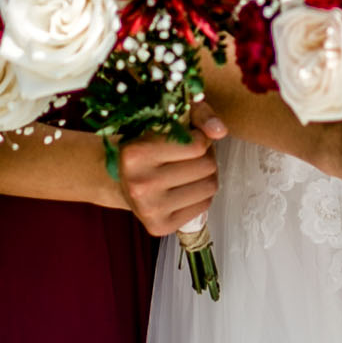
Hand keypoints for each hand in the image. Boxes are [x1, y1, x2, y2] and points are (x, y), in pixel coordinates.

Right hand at [118, 106, 226, 236]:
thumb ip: (199, 115)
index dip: (200, 137)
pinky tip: (186, 186)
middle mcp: (140, 184)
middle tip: (192, 154)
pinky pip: (204, 205)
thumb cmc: (149, 143)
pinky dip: (201, 193)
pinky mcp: (159, 227)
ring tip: (191, 169)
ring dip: (206, 175)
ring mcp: (149, 209)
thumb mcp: (169, 118)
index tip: (190, 136)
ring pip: (210, 186)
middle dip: (205, 156)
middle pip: (206, 166)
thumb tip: (220, 131)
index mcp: (136, 153)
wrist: (121, 179)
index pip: (197, 145)